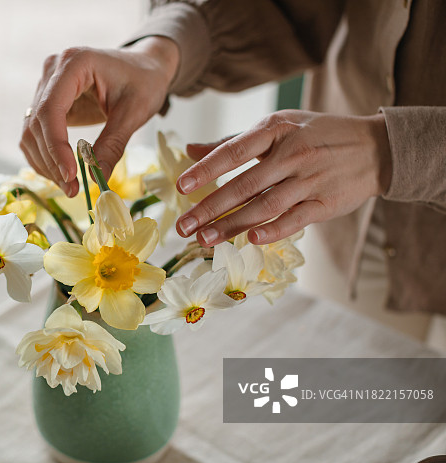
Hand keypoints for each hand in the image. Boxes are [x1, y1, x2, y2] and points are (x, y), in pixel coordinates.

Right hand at [20, 37, 178, 196]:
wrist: (144, 68)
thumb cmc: (143, 82)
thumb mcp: (135, 112)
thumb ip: (113, 144)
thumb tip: (95, 177)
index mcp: (75, 63)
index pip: (51, 108)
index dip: (56, 145)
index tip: (70, 175)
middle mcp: (53, 71)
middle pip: (37, 123)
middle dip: (52, 161)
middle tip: (73, 189)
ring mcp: (46, 86)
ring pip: (31, 132)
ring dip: (45, 163)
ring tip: (70, 186)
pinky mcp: (47, 102)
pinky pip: (35, 134)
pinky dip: (44, 157)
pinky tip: (62, 174)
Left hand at [175, 110, 391, 245]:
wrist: (376, 147)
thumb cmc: (315, 135)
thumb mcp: (277, 126)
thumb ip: (233, 141)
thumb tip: (190, 149)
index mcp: (276, 131)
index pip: (234, 151)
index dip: (206, 169)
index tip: (181, 186)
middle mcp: (292, 154)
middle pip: (244, 185)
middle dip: (210, 208)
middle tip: (183, 227)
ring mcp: (310, 180)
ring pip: (265, 206)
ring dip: (233, 226)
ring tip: (204, 240)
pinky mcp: (326, 203)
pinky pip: (296, 219)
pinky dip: (274, 230)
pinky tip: (252, 240)